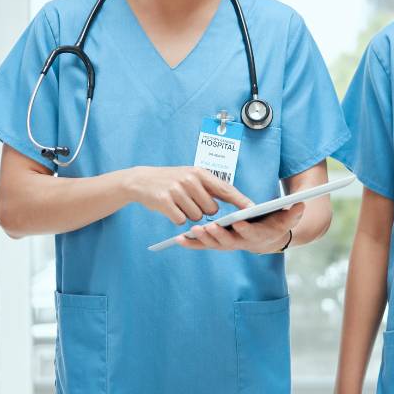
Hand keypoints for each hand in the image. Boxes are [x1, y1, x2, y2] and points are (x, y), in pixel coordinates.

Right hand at [124, 166, 251, 225]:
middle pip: (211, 210)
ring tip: (178, 203)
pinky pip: (181, 220)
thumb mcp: (191, 176)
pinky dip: (177, 218)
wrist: (141, 180)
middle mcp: (190, 179)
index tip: (252, 210)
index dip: (240, 201)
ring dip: (189, 215)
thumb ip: (210, 187)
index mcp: (199, 172)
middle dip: (203, 211)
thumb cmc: (171, 180)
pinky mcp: (164, 201)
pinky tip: (170, 208)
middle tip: (190, 202)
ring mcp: (177, 190)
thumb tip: (235, 201)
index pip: (225, 189)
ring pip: (196, 217)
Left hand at [180, 202, 304, 253]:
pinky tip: (178, 239)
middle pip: (228, 241)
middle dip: (218, 234)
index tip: (239, 222)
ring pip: (213, 244)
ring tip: (191, 231)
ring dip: (202, 239)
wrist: (267, 239)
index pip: (251, 232)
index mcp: (256, 235)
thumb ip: (293, 213)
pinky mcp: (217, 243)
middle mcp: (241, 243)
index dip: (245, 228)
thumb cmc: (276, 224)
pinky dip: (191, 244)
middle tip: (208, 227)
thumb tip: (301, 204)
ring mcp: (227, 244)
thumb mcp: (287, 218)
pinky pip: (202, 245)